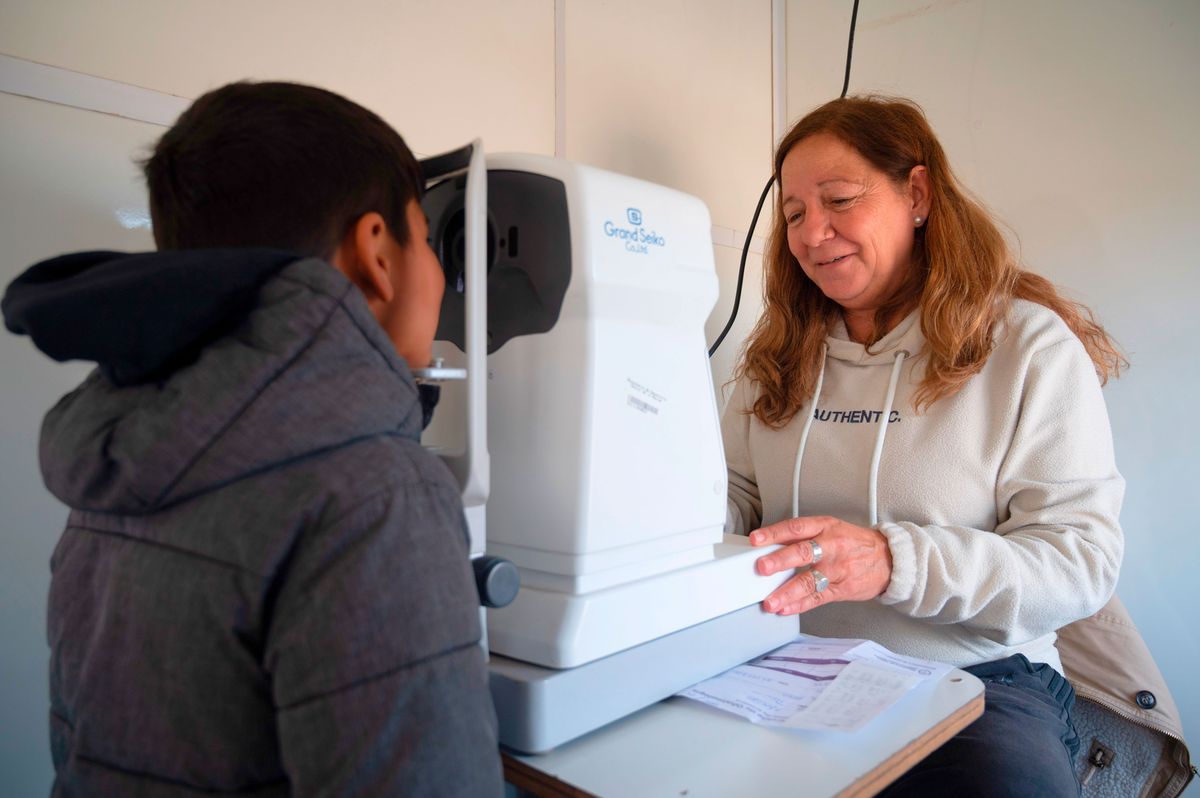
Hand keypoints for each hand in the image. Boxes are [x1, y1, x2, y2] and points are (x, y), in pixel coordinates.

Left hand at [750, 515, 892, 614]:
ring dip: (787, 592)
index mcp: (825, 527)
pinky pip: (818, 598)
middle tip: (762, 568)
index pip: (796, 527)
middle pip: (803, 552)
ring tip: (770, 601)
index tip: (756, 539)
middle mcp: (831, 546)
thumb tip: (770, 545)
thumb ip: (804, 536)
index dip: (774, 533)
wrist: (889, 559)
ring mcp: (837, 569)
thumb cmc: (854, 543)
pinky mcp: (841, 589)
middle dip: (780, 561)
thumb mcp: (831, 528)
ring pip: (809, 581)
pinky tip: (786, 609)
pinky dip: (800, 605)